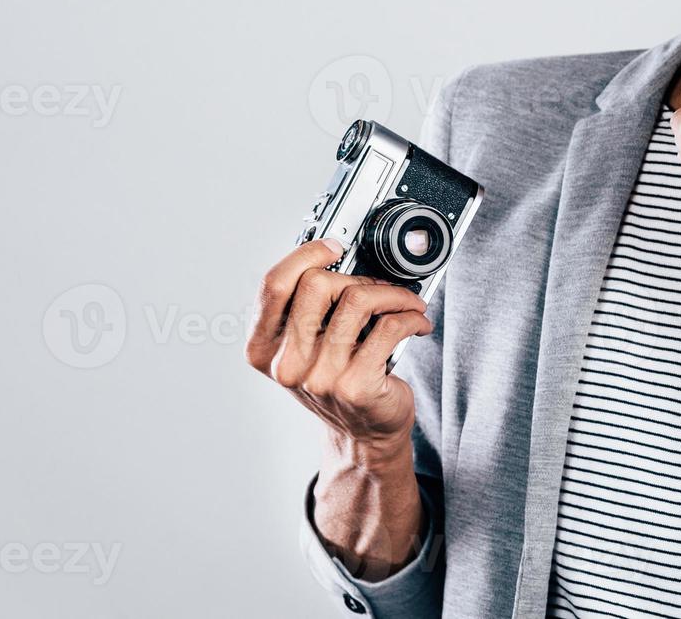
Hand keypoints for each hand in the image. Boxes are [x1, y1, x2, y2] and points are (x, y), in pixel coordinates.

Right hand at [244, 238, 431, 450]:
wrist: (364, 436)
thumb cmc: (339, 382)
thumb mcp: (306, 348)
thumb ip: (305, 310)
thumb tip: (337, 258)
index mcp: (263, 348)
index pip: (273, 285)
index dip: (305, 255)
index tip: (335, 246)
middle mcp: (286, 364)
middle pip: (316, 284)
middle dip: (358, 276)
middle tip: (380, 287)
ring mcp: (319, 377)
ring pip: (357, 300)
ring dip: (394, 294)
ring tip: (407, 303)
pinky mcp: (355, 385)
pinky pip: (389, 326)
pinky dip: (411, 317)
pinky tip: (416, 324)